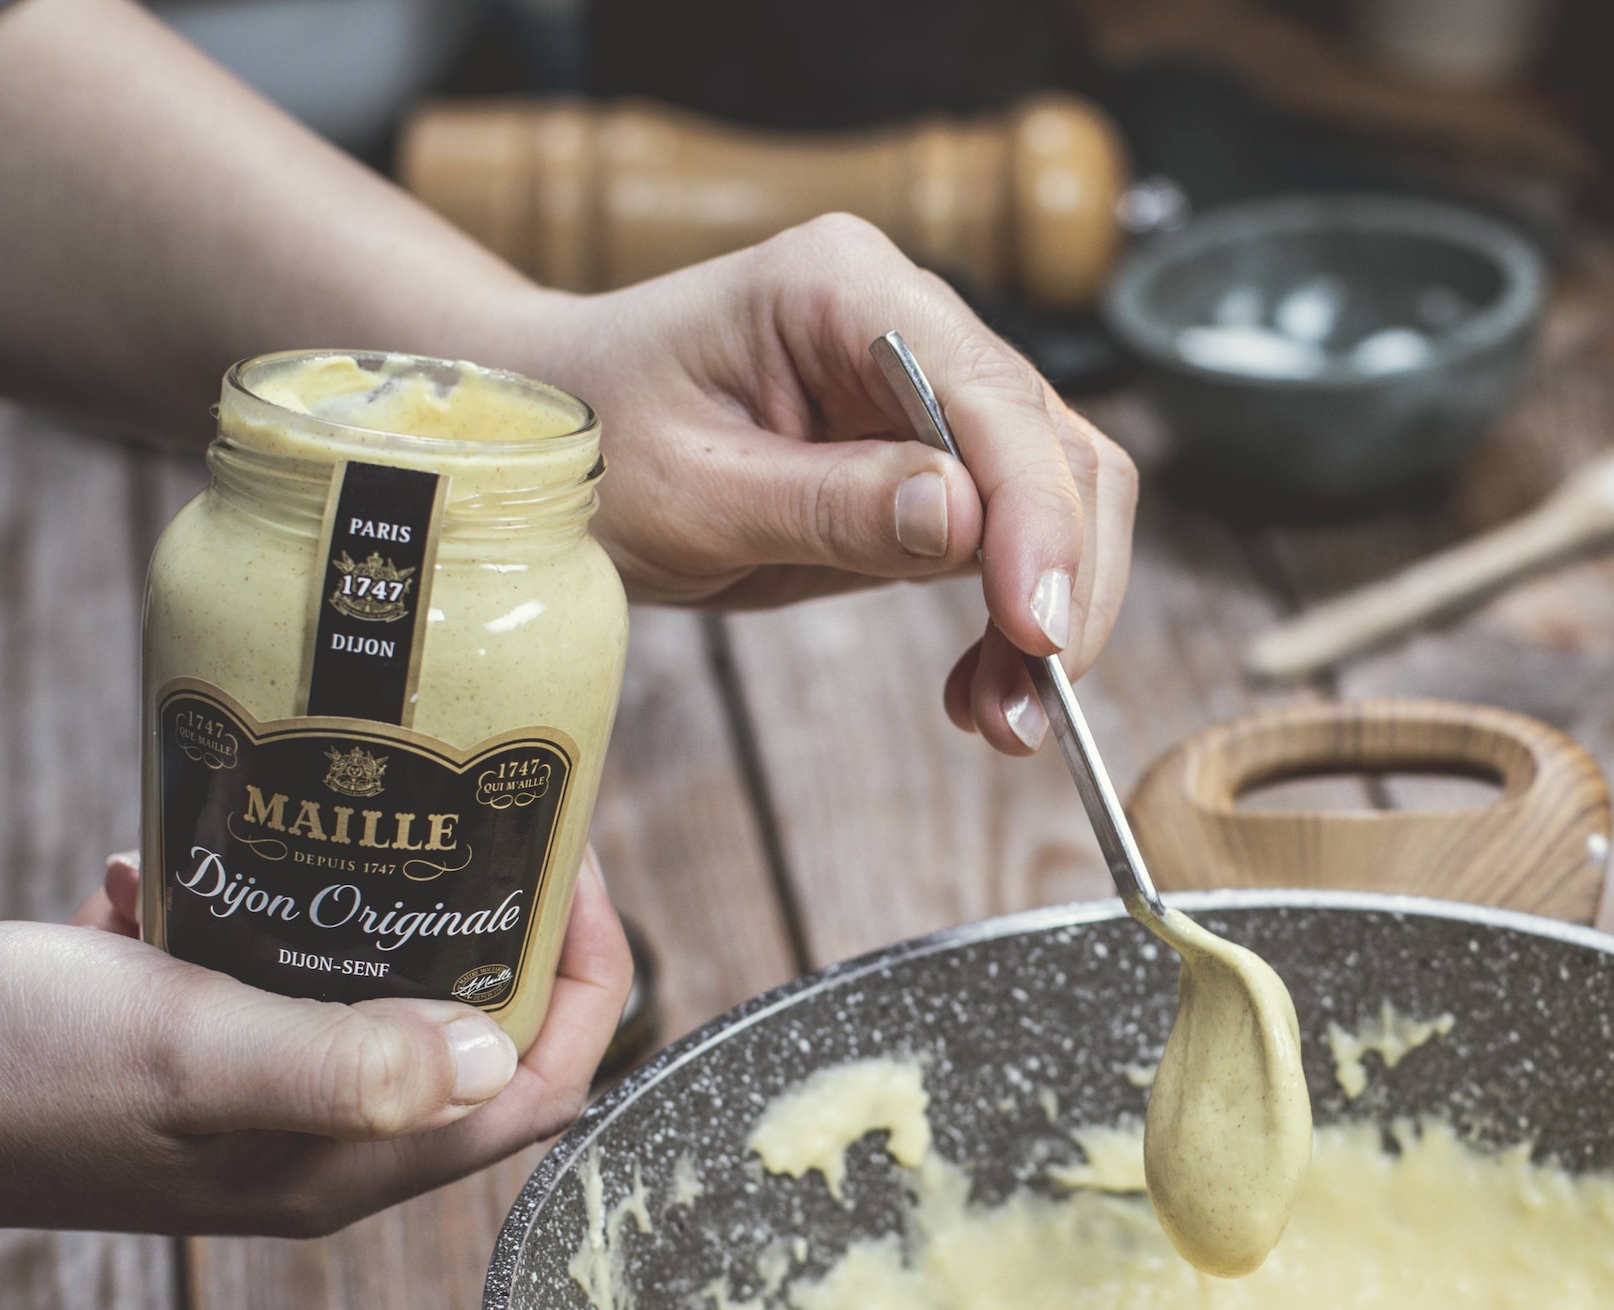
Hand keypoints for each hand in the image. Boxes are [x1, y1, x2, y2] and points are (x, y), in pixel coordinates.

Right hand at [0, 854, 630, 1249]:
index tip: (574, 868)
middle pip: (462, 1036)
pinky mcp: (155, 1051)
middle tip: (484, 810)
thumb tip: (495, 1053)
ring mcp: (229, 1100)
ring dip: (358, 907)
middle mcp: (302, 1145)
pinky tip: (165, 858)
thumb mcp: (191, 1049)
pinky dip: (225, 905)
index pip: (532, 1094)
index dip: (589, 986)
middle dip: (489, 927)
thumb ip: (345, 1062)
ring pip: (351, 993)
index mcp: (338, 1164)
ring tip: (337, 813)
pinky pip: (235, 970)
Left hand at [497, 215, 1138, 756]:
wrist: (551, 450)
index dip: (1034, 516)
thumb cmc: (593, 446)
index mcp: (840, 287)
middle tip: (1031, 704)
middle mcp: (907, 318)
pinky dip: (1016, 621)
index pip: (990, 397)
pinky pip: (1014, 538)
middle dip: (1062, 581)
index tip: (1038, 627)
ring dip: (1052, 613)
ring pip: (1056, 496)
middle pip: (1053, 444)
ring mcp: (930, 389)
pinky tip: (982, 687)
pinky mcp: (934, 460)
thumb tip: (963, 522)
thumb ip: (828, 504)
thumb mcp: (690, 492)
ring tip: (1006, 718)